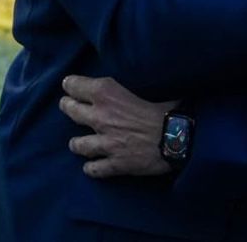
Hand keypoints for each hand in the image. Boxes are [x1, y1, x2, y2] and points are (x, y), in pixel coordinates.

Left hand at [58, 75, 176, 178]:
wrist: (178, 138)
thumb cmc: (168, 109)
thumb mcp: (150, 87)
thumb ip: (136, 86)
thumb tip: (148, 76)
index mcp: (108, 94)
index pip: (76, 85)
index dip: (71, 84)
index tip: (69, 84)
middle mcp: (100, 117)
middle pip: (71, 111)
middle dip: (68, 107)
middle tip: (69, 106)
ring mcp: (104, 143)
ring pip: (77, 144)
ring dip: (77, 143)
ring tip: (78, 142)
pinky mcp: (113, 164)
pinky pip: (93, 169)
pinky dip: (92, 167)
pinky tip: (93, 165)